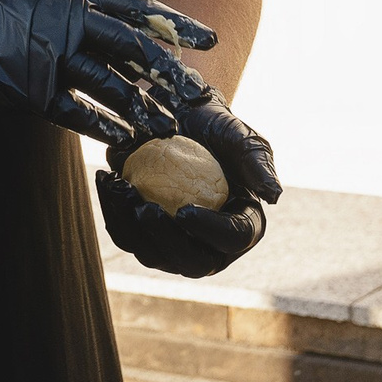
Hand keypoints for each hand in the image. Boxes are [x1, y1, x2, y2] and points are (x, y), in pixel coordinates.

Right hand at [0, 0, 212, 145]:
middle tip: (199, 91)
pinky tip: (121, 143)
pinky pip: (74, 111)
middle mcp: (66, 21)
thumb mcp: (39, 5)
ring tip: (168, 129)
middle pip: (133, 45)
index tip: (207, 38)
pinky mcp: (30, 89)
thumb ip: (76, 19)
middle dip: (169, 69)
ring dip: (140, 107)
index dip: (174, 22)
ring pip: (110, 82)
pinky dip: (99, 127)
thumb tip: (123, 33)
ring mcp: (49, 55)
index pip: (135, 7)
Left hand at [96, 91, 282, 277]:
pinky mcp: (146, 237)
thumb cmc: (218, 129)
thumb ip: (258, 164)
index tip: (183, 211)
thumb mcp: (242, 140)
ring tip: (118, 189)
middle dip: (164, 239)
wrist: (183, 120)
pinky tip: (107, 182)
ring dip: (130, 228)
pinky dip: (113, 212)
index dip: (209, 230)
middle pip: (191, 261)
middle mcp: (212, 246)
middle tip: (142, 208)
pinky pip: (127, 236)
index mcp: (244, 226)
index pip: (233, 238)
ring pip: (153, 254)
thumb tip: (274, 196)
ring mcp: (177, 245)